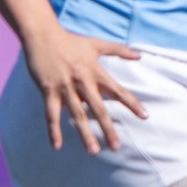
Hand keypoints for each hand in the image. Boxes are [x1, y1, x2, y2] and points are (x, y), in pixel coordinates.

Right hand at [22, 26, 146, 153]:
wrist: (42, 34)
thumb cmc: (71, 40)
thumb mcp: (97, 44)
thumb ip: (119, 50)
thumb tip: (140, 55)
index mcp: (96, 72)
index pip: (118, 91)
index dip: (132, 103)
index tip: (145, 116)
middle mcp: (82, 81)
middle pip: (98, 109)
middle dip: (108, 128)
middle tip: (116, 147)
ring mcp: (64, 87)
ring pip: (76, 115)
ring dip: (85, 134)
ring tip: (94, 151)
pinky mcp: (47, 90)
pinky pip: (51, 114)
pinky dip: (53, 130)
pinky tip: (57, 146)